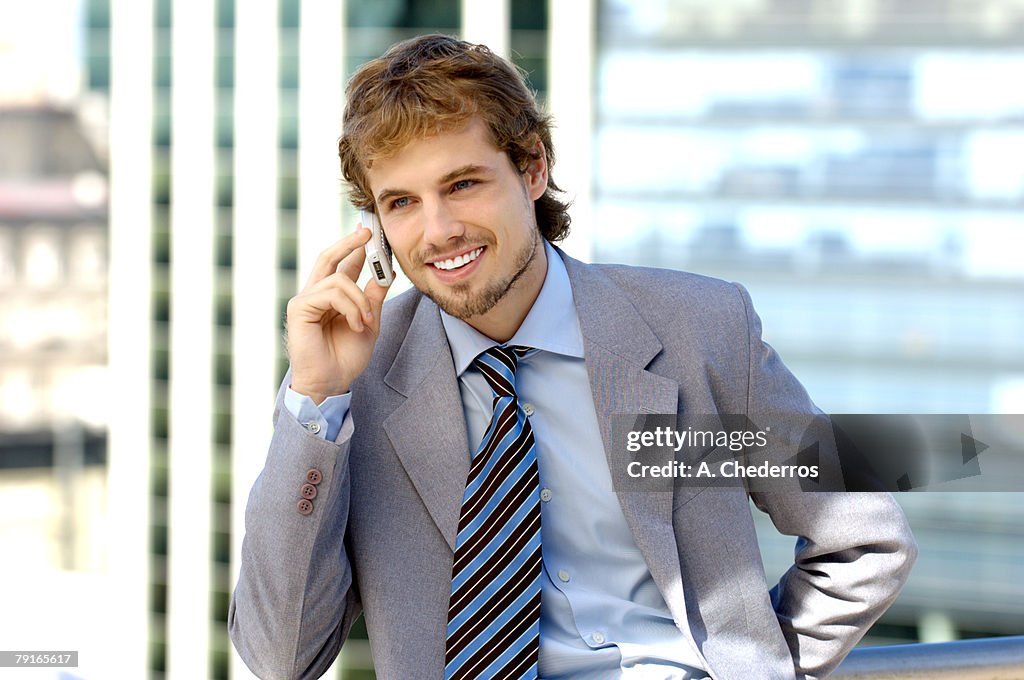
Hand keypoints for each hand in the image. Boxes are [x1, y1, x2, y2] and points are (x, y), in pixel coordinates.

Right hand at [286, 226, 391, 402]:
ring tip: (366, 322)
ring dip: (360, 300)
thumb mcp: (369, 322)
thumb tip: (384, 272)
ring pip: (338, 280)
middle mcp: (315, 294)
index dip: (354, 248)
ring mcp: (305, 300)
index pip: (342, 265)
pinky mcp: (299, 308)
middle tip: (367, 232)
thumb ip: (373, 298)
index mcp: (331, 297)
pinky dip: (350, 308)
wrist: (332, 382)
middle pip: (328, 257)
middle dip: (348, 243)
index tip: (369, 233)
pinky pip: (331, 293)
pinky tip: (356, 325)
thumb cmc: (346, 357)